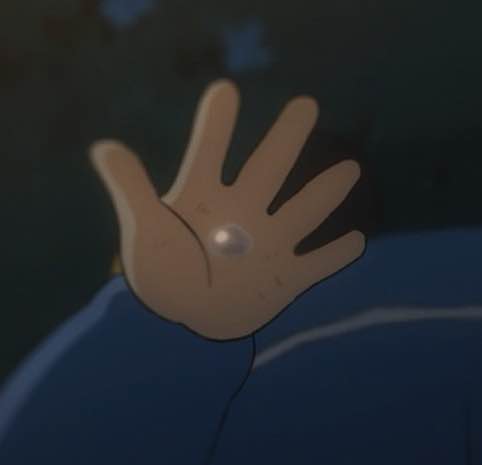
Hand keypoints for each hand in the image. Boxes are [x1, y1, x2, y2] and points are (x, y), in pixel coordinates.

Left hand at [91, 79, 364, 339]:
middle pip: (269, 168)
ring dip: (326, 191)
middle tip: (306, 104)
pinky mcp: (283, 279)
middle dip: (287, 137)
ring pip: (303, 211)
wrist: (177, 339)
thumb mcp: (144, 233)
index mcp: (204, 201)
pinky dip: (336, 256)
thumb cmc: (159, 282)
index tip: (225, 89)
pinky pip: (316, 264)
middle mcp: (240, 215)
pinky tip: (357, 242)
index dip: (218, 124)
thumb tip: (105, 146)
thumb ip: (131, 190)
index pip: (210, 153)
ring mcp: (266, 245)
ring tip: (351, 167)